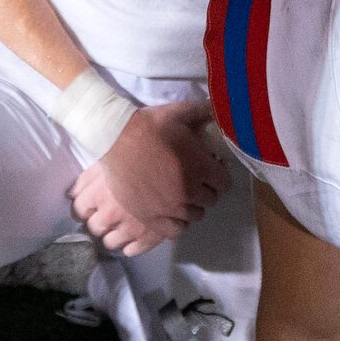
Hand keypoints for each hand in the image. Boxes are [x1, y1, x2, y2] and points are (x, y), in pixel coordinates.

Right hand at [68, 97, 226, 255]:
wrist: (115, 140)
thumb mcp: (180, 112)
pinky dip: (178, 222)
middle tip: (196, 179)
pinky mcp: (151, 218)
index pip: (224, 183)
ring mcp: (170, 207)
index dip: (220, 175)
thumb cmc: (149, 126)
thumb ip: (205, 111)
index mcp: (201, 166)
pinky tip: (173, 211)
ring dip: (193, 205)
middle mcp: (189, 191)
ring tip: (184, 195)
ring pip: (195, 215)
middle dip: (207, 189)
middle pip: (211, 200)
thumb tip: (222, 110)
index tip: (212, 169)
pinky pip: (175, 230)